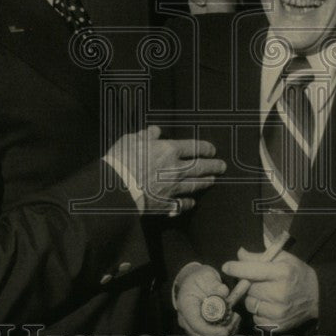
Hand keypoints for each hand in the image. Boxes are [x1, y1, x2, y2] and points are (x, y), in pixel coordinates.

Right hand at [108, 126, 224, 214]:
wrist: (113, 189)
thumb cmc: (120, 160)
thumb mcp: (130, 140)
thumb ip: (146, 135)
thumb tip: (156, 131)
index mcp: (168, 150)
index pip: (193, 147)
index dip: (205, 148)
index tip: (212, 149)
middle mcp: (175, 169)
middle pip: (200, 167)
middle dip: (213, 166)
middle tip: (222, 166)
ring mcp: (172, 188)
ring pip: (195, 185)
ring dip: (205, 182)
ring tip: (213, 180)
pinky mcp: (165, 204)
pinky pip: (181, 204)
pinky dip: (187, 203)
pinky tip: (191, 203)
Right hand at [173, 262, 240, 335]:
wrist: (193, 283)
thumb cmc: (200, 279)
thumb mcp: (206, 276)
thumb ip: (215, 284)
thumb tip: (224, 292)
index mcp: (185, 306)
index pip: (196, 326)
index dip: (212, 332)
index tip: (227, 330)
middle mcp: (186, 321)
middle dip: (222, 335)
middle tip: (236, 319)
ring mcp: (192, 329)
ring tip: (236, 321)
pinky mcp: (200, 333)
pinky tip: (233, 327)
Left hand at [221, 248, 318, 332]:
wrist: (318, 297)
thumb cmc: (298, 274)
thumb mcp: (284, 259)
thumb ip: (260, 256)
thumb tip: (239, 254)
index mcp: (282, 273)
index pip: (251, 270)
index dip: (236, 268)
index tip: (226, 266)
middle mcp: (279, 293)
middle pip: (249, 288)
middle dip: (248, 283)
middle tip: (256, 281)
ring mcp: (278, 312)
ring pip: (250, 304)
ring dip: (252, 298)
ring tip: (264, 294)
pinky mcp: (277, 325)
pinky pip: (256, 318)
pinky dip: (258, 311)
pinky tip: (268, 305)